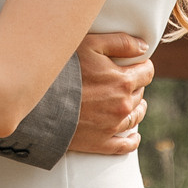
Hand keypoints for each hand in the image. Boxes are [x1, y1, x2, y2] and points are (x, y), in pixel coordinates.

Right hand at [69, 32, 154, 154]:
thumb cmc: (63, 69)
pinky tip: (133, 136)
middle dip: (134, 85)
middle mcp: (123, 106)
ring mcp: (113, 126)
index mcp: (123, 82)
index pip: (147, 72)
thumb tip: (142, 47)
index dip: (142, 65)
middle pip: (140, 93)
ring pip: (135, 116)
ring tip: (128, 103)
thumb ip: (120, 42)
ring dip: (135, 108)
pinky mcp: (101, 143)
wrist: (40, 103)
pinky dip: (132, 140)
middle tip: (120, 80)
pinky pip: (125, 145)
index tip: (135, 64)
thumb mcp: (90, 44)